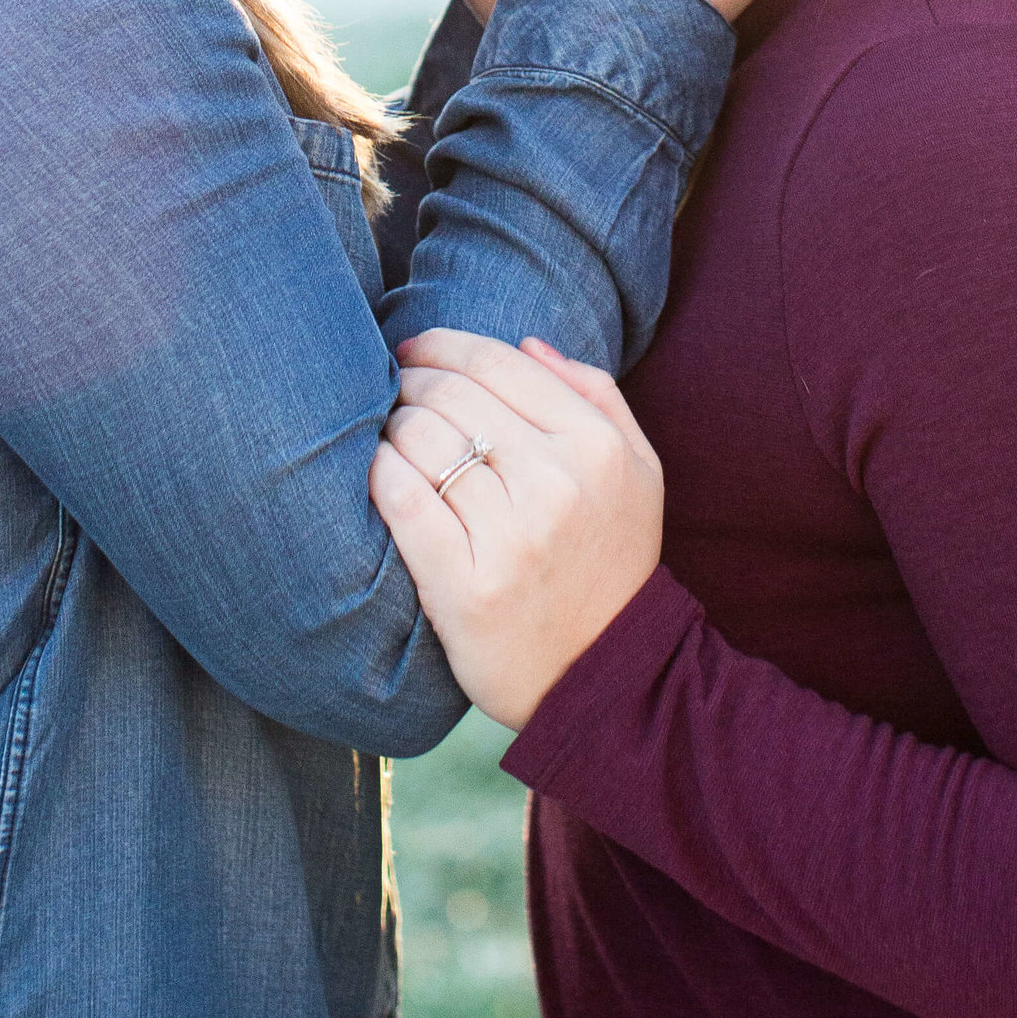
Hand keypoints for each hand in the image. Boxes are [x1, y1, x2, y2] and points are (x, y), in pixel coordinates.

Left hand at [369, 327, 664, 730]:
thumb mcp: (637, 470)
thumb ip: (596, 394)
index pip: (499, 363)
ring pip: (423, 440)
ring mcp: (511, 537)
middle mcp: (557, 484)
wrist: (605, 675)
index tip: (416, 350)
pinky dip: (380, 472)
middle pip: (453, 395)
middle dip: (412, 380)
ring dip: (394, 426)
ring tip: (392, 436)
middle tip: (396, 389)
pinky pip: (403, 499)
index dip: (444, 345)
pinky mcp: (466, 586)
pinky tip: (378, 470)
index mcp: (596, 446)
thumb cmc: (611, 561)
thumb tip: (528, 342)